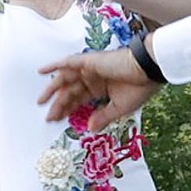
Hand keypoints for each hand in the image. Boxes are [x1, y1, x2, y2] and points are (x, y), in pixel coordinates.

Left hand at [38, 46, 156, 128]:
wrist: (149, 70)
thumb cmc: (140, 87)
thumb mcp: (119, 108)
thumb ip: (103, 117)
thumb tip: (90, 129)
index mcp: (100, 87)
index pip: (78, 99)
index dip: (68, 110)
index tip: (57, 121)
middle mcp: (93, 77)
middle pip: (70, 92)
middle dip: (59, 105)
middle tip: (49, 118)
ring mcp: (89, 68)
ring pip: (66, 79)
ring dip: (53, 90)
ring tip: (41, 102)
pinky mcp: (88, 61)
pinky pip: (67, 62)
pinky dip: (54, 65)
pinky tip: (41, 71)